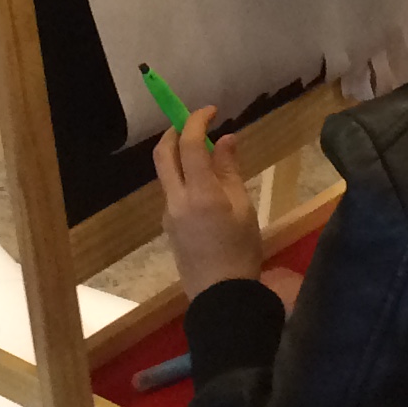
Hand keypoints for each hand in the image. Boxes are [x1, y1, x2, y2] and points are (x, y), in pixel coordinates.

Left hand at [154, 105, 265, 292]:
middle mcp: (177, 199)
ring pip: (165, 172)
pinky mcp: (168, 224)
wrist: (221, 296)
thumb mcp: (244, 208)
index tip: (212, 110)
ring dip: (179, 154)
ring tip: (208, 154)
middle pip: (163, 154)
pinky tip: (205, 183)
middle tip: (195, 122)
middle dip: (175, 131)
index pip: (191, 145)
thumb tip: (226, 139)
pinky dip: (183, 175)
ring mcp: (168, 213)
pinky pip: (172, 190)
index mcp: (200, 194)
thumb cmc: (241, 251)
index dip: (198, 121)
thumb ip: (230, 170)